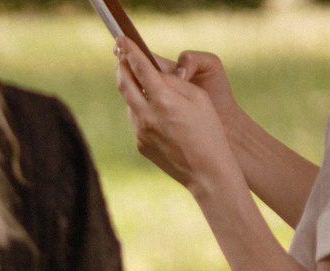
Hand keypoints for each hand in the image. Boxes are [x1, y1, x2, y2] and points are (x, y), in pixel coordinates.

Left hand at [115, 36, 234, 192]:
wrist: (206, 171)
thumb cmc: (209, 129)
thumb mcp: (197, 99)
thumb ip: (173, 83)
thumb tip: (153, 73)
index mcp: (164, 100)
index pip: (140, 69)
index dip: (130, 51)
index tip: (121, 40)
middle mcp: (147, 116)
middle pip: (125, 84)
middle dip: (121, 66)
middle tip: (120, 54)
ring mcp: (140, 132)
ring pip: (130, 103)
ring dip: (132, 88)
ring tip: (137, 78)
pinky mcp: (139, 144)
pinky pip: (136, 120)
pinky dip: (140, 108)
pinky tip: (151, 107)